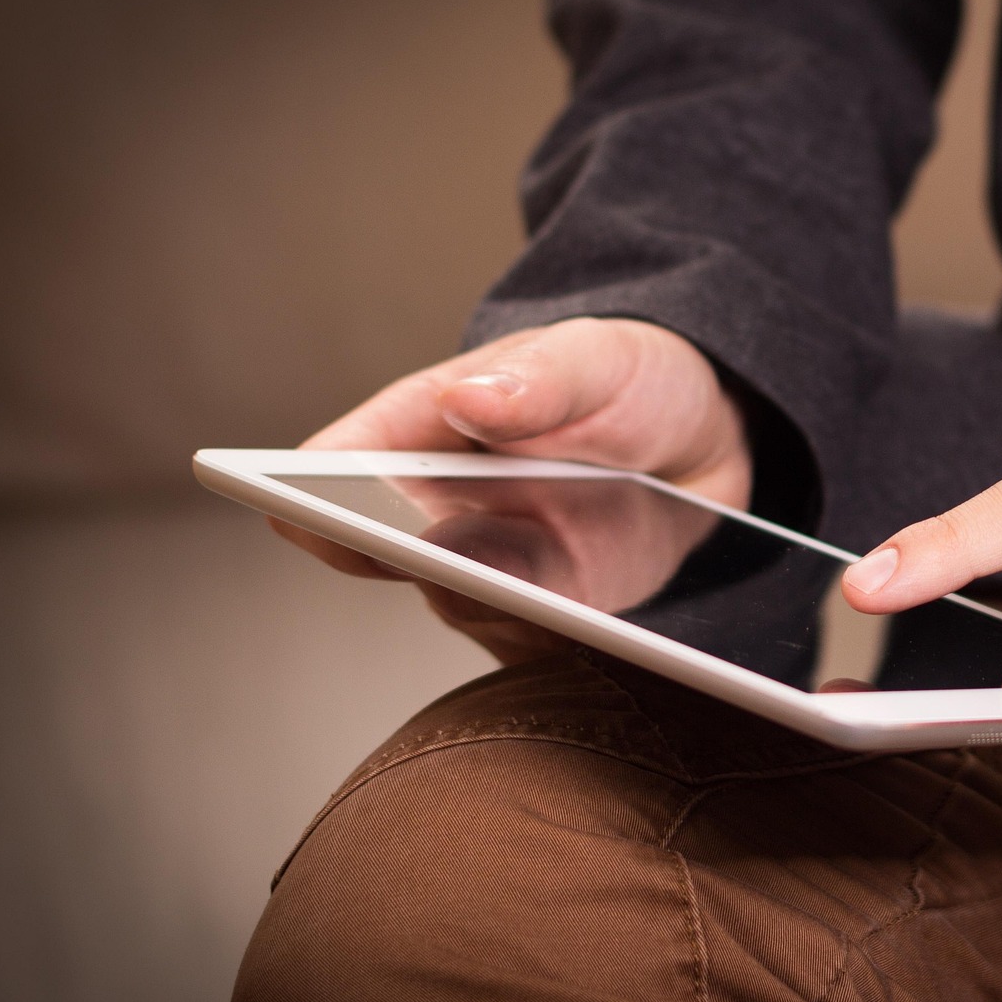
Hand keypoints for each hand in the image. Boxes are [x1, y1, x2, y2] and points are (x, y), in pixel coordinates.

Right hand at [273, 317, 751, 653]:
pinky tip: (577, 630)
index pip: (340, 462)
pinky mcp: (550, 615)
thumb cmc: (626, 381)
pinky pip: (533, 642)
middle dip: (396, 557)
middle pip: (385, 547)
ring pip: (459, 603)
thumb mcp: (595, 359)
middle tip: (419, 556)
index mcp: (425, 427)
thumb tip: (468, 399)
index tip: (297, 508)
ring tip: (511, 594)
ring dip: (480, 603)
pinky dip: (547, 639)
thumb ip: (540, 379)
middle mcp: (441, 507)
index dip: (307, 490)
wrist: (704, 441)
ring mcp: (493, 567)